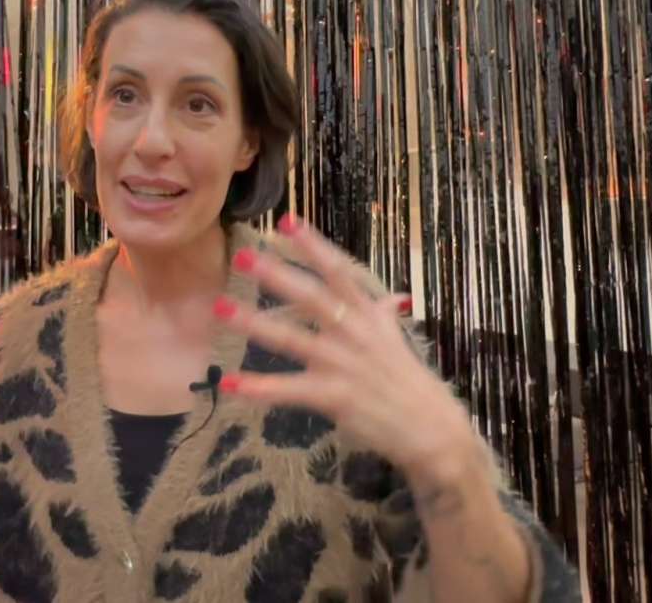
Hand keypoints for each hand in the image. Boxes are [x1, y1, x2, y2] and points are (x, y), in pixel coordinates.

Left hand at [213, 215, 482, 485]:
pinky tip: (228, 383)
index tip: (286, 222)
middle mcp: (352, 333)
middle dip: (276, 275)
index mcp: (367, 315)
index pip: (337, 272)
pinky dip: (258, 387)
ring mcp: (341, 364)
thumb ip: (383, 315)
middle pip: (310, 297)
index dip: (313, 246)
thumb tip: (390, 296)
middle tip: (242, 255)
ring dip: (253, 323)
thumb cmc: (409, 382)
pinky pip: (287, 390)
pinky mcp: (333, 396)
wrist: (431, 428)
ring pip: (291, 339)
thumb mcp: (397, 340)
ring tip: (220, 308)